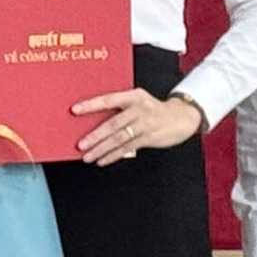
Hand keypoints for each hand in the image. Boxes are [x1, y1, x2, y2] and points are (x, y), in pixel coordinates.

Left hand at [70, 87, 203, 166]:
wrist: (181, 117)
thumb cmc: (153, 109)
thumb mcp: (138, 101)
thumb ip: (120, 109)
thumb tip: (94, 122)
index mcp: (133, 96)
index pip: (108, 99)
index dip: (91, 105)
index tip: (75, 110)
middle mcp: (139, 108)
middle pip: (113, 123)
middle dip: (95, 136)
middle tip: (81, 144)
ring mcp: (145, 124)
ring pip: (119, 138)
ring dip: (101, 149)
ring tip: (88, 156)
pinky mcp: (149, 137)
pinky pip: (128, 148)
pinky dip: (113, 155)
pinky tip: (103, 160)